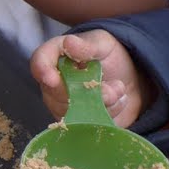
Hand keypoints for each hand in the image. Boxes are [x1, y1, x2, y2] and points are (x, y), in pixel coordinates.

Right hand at [29, 29, 149, 126]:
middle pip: (56, 94)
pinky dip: (110, 113)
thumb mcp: (102, 43)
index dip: (42, 70)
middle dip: (88, 92)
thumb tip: (68, 43)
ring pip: (76, 112)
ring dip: (104, 103)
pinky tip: (120, 100)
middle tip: (115, 86)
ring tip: (120, 89)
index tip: (52, 79)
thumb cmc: (109, 54)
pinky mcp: (80, 122)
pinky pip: (90, 125)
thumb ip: (87, 46)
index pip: (39, 62)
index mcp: (55, 57)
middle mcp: (55, 83)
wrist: (129, 76)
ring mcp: (66, 104)